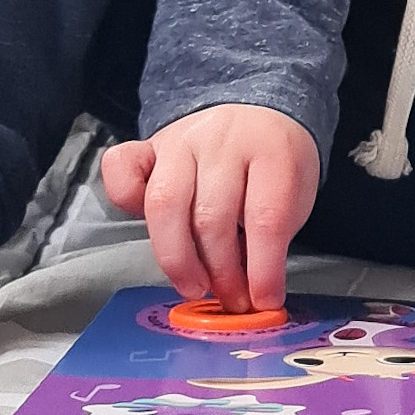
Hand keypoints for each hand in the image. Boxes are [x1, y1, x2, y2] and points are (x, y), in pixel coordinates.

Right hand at [99, 104, 319, 312]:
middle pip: (211, 217)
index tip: (263, 301)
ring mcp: (181, 140)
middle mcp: (222, 140)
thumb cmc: (274, 166)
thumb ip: (272, 238)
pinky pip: (121, 168)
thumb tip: (252, 295)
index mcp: (271, 150)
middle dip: (220, 272)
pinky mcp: (150, 145)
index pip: (266, 217)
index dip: (263, 268)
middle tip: (231, 299)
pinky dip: (125, 201)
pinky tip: (153, 231)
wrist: (258, 113)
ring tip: (195, 286)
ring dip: (178, 258)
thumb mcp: (293, 196)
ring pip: (165, 203)